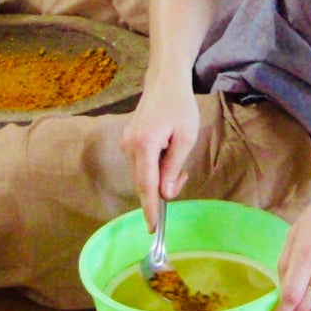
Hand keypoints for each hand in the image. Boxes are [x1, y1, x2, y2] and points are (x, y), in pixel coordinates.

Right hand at [119, 81, 200, 229]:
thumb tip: (164, 193)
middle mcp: (129, 147)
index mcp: (144, 145)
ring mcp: (125, 144)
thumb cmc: (180, 106)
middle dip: (161, 191)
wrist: (164, 81)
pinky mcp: (127, 142)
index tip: (152, 228)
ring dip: (160, 177)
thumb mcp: (186, 137)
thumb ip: (174, 167)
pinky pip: (140, 165)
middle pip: (143, 183)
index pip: (146, 185)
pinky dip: (154, 168)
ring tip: (178, 160)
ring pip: (142, 175)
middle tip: (182, 177)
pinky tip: (167, 154)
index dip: (150, 209)